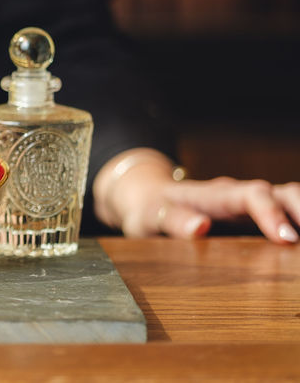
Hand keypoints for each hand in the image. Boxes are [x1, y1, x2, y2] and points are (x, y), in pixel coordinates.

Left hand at [94, 148, 299, 243]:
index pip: (251, 195)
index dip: (271, 213)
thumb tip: (199, 227)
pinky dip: (298, 220)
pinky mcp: (256, 216)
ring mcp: (250, 205)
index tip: (286, 239)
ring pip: (289, 199)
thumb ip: (173, 220)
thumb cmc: (150, 209)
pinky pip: (287, 212)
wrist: (149, 198)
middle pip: (281, 193)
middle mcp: (238, 195)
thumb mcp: (150, 216)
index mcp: (214, 194)